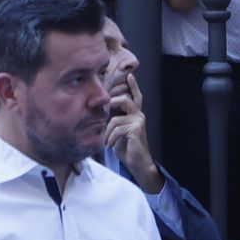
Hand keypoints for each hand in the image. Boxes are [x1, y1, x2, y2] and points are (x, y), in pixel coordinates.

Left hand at [106, 75, 162, 192]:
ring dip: (107, 131)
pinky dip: (110, 138)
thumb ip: (114, 120)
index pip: (135, 96)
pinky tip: (109, 145)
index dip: (133, 86)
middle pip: (126, 100)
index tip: (129, 75)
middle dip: (112, 102)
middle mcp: (139, 115)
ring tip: (106, 140)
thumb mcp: (119, 131)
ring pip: (116, 118)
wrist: (138, 163)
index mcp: (135, 114)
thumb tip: (101, 113)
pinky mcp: (136, 130)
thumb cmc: (127, 148)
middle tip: (103, 110)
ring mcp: (138, 122)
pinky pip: (117, 129)